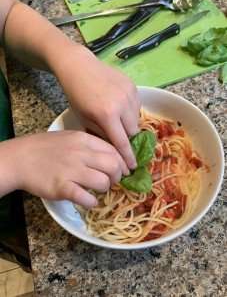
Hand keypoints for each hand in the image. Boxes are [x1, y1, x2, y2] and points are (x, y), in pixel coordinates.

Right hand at [0, 131, 128, 207]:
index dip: (123, 163)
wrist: (21, 158)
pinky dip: (91, 202)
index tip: (124, 171)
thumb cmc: (45, 148)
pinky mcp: (62, 187)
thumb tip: (111, 157)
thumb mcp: (70, 138)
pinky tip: (88, 200)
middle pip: (113, 166)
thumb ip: (90, 145)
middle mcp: (81, 154)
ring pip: (103, 182)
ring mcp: (71, 171)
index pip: (114, 151)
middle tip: (113, 182)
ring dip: (105, 189)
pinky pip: (86, 198)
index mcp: (84, 140)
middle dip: (118, 177)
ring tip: (97, 190)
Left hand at [53, 46, 139, 169]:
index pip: (122, 142)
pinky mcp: (133, 85)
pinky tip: (119, 107)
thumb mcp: (84, 119)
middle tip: (117, 136)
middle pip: (133, 132)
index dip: (127, 157)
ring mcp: (130, 94)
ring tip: (117, 120)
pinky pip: (137, 106)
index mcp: (107, 115)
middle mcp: (122, 105)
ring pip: (137, 120)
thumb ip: (101, 134)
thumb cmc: (76, 95)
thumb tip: (113, 148)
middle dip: (126, 138)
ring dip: (129, 125)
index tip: (132, 167)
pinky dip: (131, 112)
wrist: (79, 67)